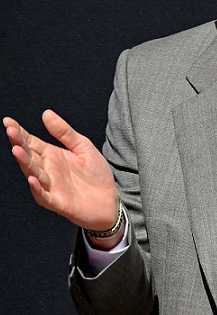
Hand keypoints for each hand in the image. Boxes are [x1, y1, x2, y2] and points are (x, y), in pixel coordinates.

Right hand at [4, 111, 119, 236]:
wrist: (109, 201)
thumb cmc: (95, 175)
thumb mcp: (83, 147)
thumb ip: (65, 132)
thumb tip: (46, 113)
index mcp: (52, 155)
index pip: (31, 142)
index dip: (19, 132)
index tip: (8, 121)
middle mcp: (47, 170)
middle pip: (28, 155)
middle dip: (19, 143)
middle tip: (11, 131)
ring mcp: (50, 186)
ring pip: (32, 173)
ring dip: (24, 163)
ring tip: (16, 150)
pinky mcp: (58, 201)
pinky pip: (44, 195)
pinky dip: (36, 188)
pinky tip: (32, 179)